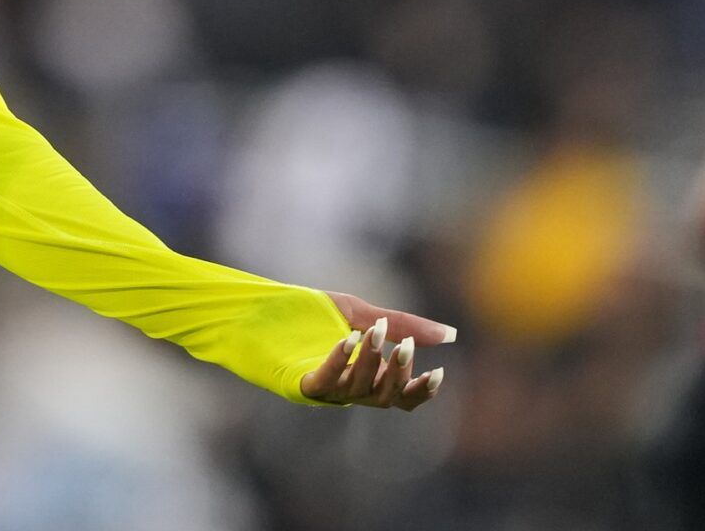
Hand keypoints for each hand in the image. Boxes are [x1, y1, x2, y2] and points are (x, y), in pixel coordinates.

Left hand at [300, 290, 455, 409]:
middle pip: (384, 397)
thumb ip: (401, 324)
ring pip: (357, 389)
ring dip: (371, 361)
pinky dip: (339, 362)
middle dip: (398, 372)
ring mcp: (323, 387)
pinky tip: (348, 340)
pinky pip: (324, 381)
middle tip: (405, 346)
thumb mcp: (358, 313)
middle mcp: (346, 389)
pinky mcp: (298, 382)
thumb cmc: (304, 313)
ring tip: (376, 332)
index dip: (420, 390)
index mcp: (363, 377)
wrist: (253, 306)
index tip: (438, 372)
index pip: (401, 397)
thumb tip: (451, 334)